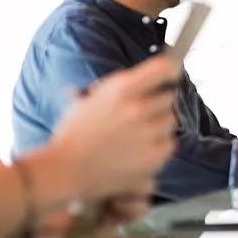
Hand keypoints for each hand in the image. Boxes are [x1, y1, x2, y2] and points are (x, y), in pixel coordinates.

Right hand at [36, 55, 178, 204]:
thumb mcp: (91, 98)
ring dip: (159, 125)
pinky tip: (140, 149)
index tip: (172, 72)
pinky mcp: (154, 155)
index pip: (164, 68)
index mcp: (122, 89)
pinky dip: (159, 145)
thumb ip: (119, 87)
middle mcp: (138, 107)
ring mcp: (147, 132)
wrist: (65, 170)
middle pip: (169, 96)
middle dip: (158, 103)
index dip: (170, 69)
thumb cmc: (73, 134)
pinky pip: (170, 143)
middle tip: (143, 113)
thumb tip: (148, 75)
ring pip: (171, 120)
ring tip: (137, 134)